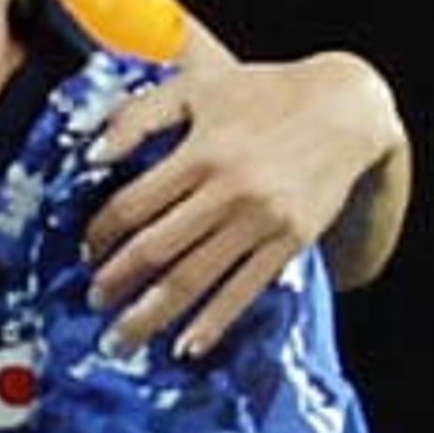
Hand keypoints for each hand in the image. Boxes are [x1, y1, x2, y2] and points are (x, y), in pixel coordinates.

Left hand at [85, 54, 397, 354]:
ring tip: (120, 341)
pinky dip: (214, 322)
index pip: (131, 207)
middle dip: (116, 284)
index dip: (100, 235)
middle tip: (92, 304)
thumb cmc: (262, 92)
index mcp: (200, 153)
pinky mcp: (291, 241)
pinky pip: (245, 290)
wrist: (346, 106)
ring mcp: (262, 221)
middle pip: (156, 250)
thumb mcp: (196, 86)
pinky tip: (187, 346)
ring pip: (194, 279)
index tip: (86, 253)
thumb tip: (91, 157)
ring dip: (151, 315)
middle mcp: (229, 192)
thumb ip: (138, 116)